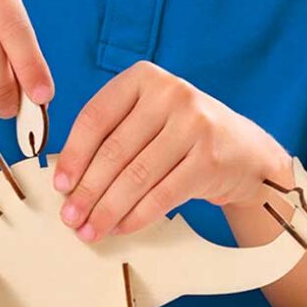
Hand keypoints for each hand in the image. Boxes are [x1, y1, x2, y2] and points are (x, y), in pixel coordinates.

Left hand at [52, 59, 291, 241]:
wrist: (246, 152)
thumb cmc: (183, 134)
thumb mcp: (149, 116)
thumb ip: (113, 133)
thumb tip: (68, 175)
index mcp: (145, 77)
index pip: (96, 117)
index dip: (74, 154)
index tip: (60, 184)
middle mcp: (170, 94)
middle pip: (114, 150)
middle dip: (87, 190)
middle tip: (70, 216)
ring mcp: (194, 125)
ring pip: (136, 176)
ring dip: (108, 208)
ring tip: (91, 228)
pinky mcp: (209, 159)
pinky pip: (162, 195)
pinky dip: (137, 216)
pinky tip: (121, 226)